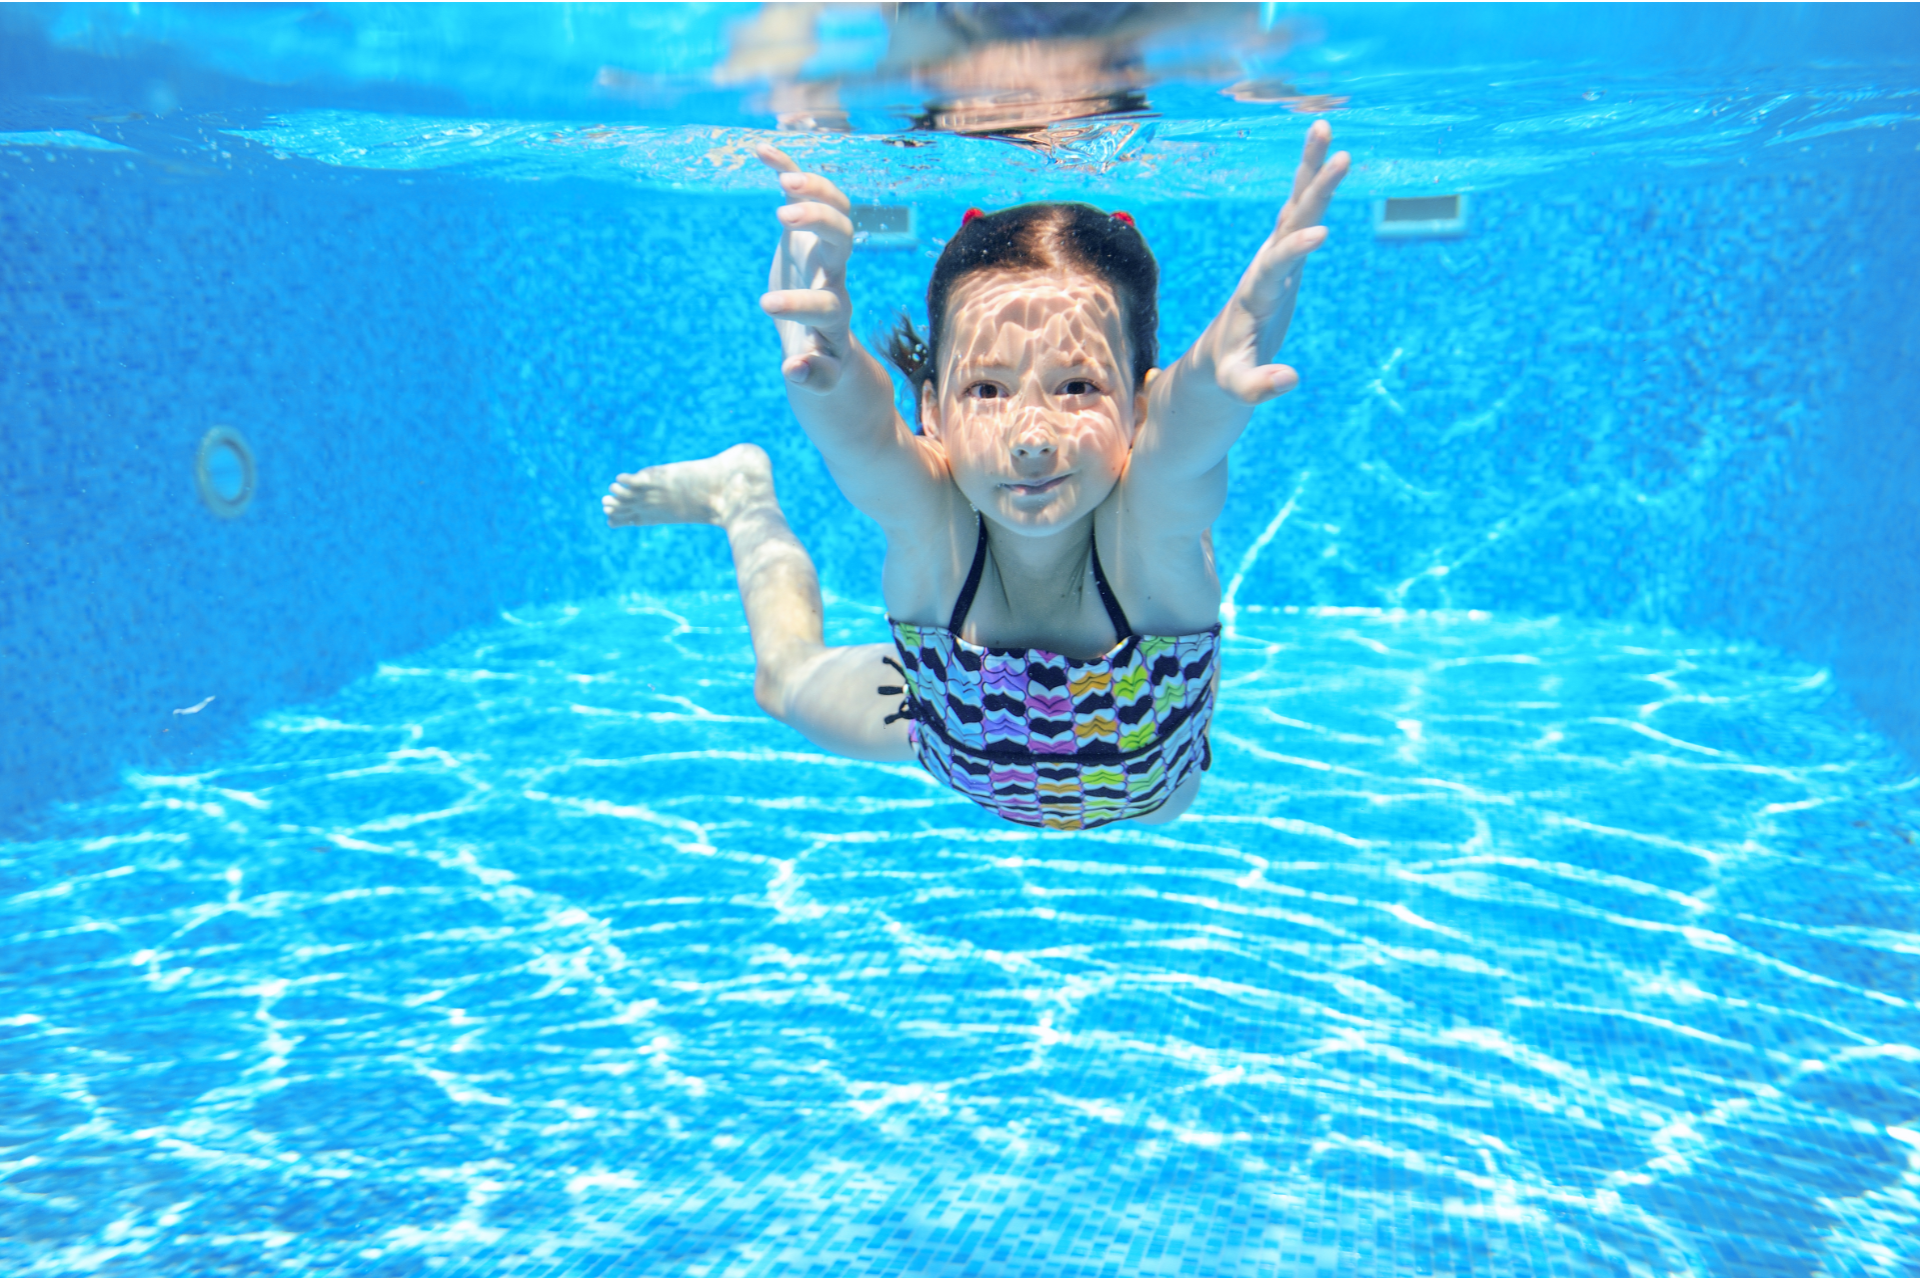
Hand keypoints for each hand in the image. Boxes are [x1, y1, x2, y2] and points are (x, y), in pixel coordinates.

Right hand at [755, 145, 857, 393]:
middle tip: (782, 215)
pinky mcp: (809, 229)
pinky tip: (760, 150)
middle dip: (820, 221)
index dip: (802, 302)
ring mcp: (824, 247)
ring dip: (814, 189)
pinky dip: (787, 169)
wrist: (826, 333)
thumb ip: (814, 374)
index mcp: (834, 312)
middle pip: (844, 238)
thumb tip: (795, 372)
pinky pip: (805, 192)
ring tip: (783, 179)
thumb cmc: (822, 356)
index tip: (766, 305)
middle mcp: (835, 273)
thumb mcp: (821, 374)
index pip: (828, 301)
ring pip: (836, 208)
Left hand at [1199, 119, 1349, 403]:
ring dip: (1310, 169)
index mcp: (1255, 294)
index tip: (1319, 235)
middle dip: (1313, 191)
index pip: (1275, 266)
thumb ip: (1257, 386)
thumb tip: (1289, 380)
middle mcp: (1264, 266)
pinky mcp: (1287, 254)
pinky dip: (1314, 183)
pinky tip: (1328, 154)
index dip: (1294, 251)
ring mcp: (1275, 255)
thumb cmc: (1228, 370)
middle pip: (1290, 222)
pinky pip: (1302, 212)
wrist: (1218, 354)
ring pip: (1296, 206)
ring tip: (1323, 126)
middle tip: (1339, 155)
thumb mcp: (1237, 385)